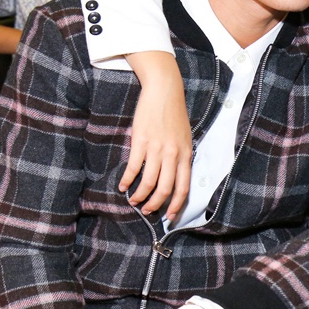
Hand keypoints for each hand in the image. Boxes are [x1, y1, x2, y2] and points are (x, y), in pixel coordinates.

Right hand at [120, 56, 191, 221]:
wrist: (165, 91)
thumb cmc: (175, 114)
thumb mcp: (186, 137)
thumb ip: (182, 157)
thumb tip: (176, 176)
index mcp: (187, 155)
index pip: (184, 187)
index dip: (176, 205)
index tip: (169, 217)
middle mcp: (173, 155)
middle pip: (165, 189)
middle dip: (155, 204)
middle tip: (147, 211)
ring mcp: (157, 149)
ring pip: (148, 182)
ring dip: (139, 195)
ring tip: (133, 200)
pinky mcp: (141, 141)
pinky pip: (134, 167)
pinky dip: (127, 179)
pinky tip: (122, 185)